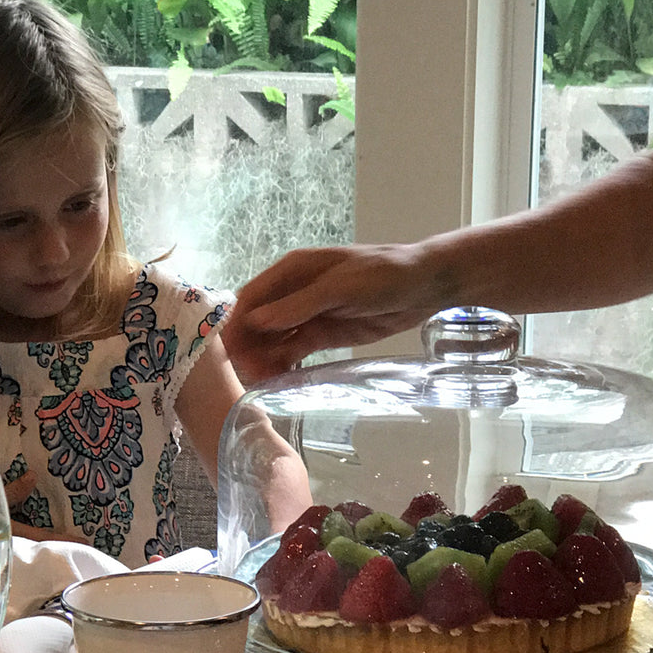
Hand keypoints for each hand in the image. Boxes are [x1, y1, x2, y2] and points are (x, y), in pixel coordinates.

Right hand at [222, 243, 450, 382]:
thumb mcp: (340, 288)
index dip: (237, 323)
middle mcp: (294, 292)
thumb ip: (299, 305)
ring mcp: (308, 314)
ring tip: (259, 382)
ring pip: (275, 339)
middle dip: (248, 345)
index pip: (253, 297)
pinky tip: (277, 381)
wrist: (423, 286)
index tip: (229, 351)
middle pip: (259, 320)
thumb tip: (257, 321)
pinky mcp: (323, 334)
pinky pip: (295, 350)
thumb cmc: (382, 276)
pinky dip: (284, 364)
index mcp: (293, 270)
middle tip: (245, 374)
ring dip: (264, 358)